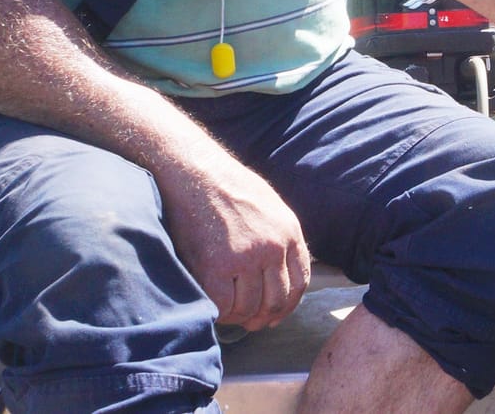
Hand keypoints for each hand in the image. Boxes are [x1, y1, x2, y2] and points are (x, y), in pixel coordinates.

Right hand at [158, 151, 311, 331]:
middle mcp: (273, 246)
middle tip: (250, 323)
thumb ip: (278, 235)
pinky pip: (223, 305)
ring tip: (228, 312)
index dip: (288, 305)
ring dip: (239, 316)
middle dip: (264, 317)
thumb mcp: (269, 204)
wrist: (195, 171)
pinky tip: (213, 307)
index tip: (275, 315)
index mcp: (289, 231)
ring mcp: (246, 257)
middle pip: (277, 300)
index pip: (300, 282)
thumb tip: (278, 269)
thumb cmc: (226, 185)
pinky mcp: (216, 266)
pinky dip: (219, 312)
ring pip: (250, 307)